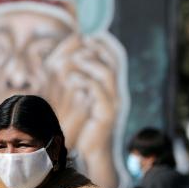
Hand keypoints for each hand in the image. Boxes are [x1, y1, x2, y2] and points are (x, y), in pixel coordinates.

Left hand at [45, 33, 120, 187]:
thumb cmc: (84, 127)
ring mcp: (114, 103)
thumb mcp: (82, 101)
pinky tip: (71, 78)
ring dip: (91, 62)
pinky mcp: (106, 114)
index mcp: (112, 87)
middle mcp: (117, 92)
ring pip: (107, 74)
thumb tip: (71, 67)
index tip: (90, 34)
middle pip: (115, 61)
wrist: (92, 153)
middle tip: (83, 41)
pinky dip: (85, 81)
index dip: (106, 44)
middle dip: (99, 48)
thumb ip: (81, 83)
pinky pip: (98, 91)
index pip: (115, 58)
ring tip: (75, 58)